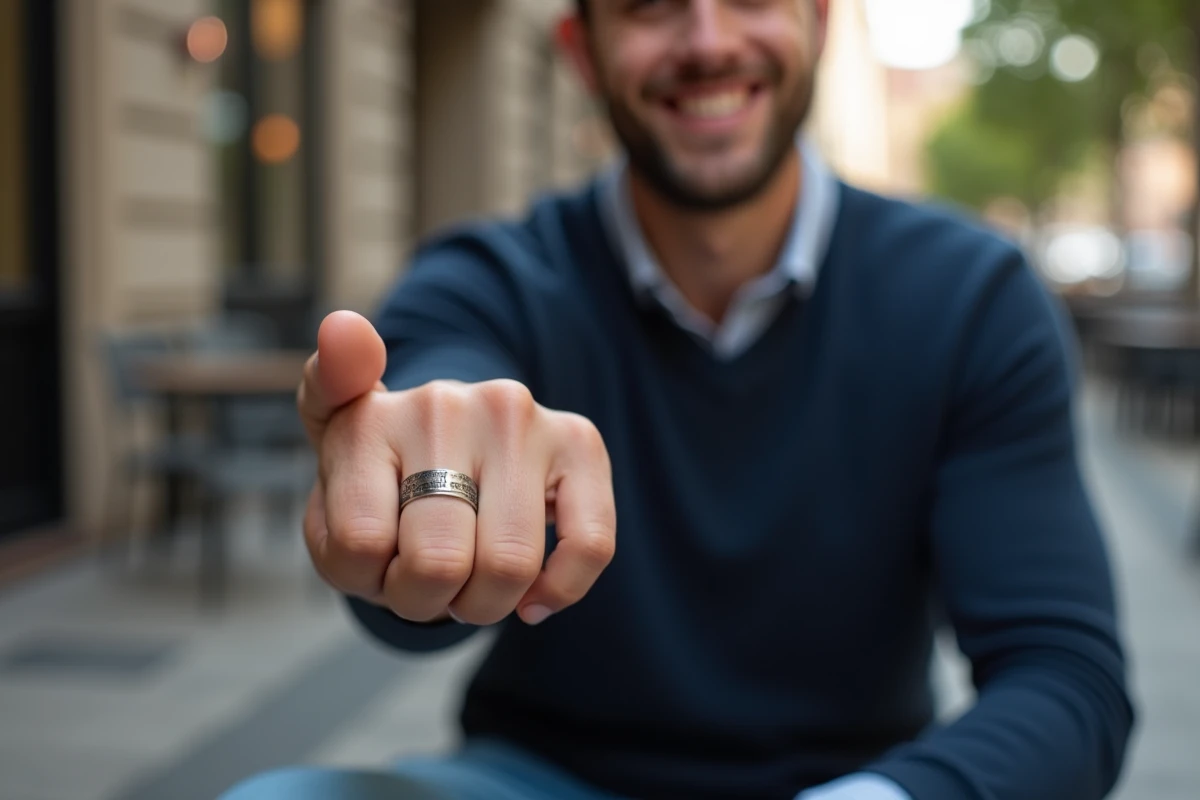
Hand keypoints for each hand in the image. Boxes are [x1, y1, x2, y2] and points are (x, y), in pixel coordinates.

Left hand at [296, 311, 616, 625]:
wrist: (446, 442)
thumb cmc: (382, 472)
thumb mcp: (329, 453)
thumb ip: (321, 398)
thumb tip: (345, 330)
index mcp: (370, 414)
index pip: (360, 545)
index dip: (366, 579)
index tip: (369, 551)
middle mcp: (448, 403)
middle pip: (436, 564)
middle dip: (425, 601)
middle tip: (420, 580)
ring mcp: (519, 420)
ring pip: (507, 565)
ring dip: (481, 603)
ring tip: (466, 580)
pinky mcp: (579, 442)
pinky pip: (589, 544)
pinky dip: (559, 590)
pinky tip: (532, 597)